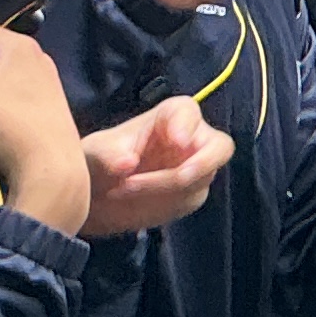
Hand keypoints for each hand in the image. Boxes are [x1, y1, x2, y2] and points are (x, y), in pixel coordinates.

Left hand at [80, 96, 232, 237]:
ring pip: (202, 178)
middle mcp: (193, 139)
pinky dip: (165, 203)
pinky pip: (190, 199)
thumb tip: (127, 163)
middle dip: (201, 164)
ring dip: (166, 188)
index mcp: (172, 116)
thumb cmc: (102, 159)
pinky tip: (136, 202)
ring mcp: (197, 167)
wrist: (98, 195)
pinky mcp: (192, 193)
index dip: (186, 127)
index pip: (189, 113)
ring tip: (125, 190)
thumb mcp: (97, 153)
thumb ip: (110, 155)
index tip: (177, 142)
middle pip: (218, 147)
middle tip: (179, 178)